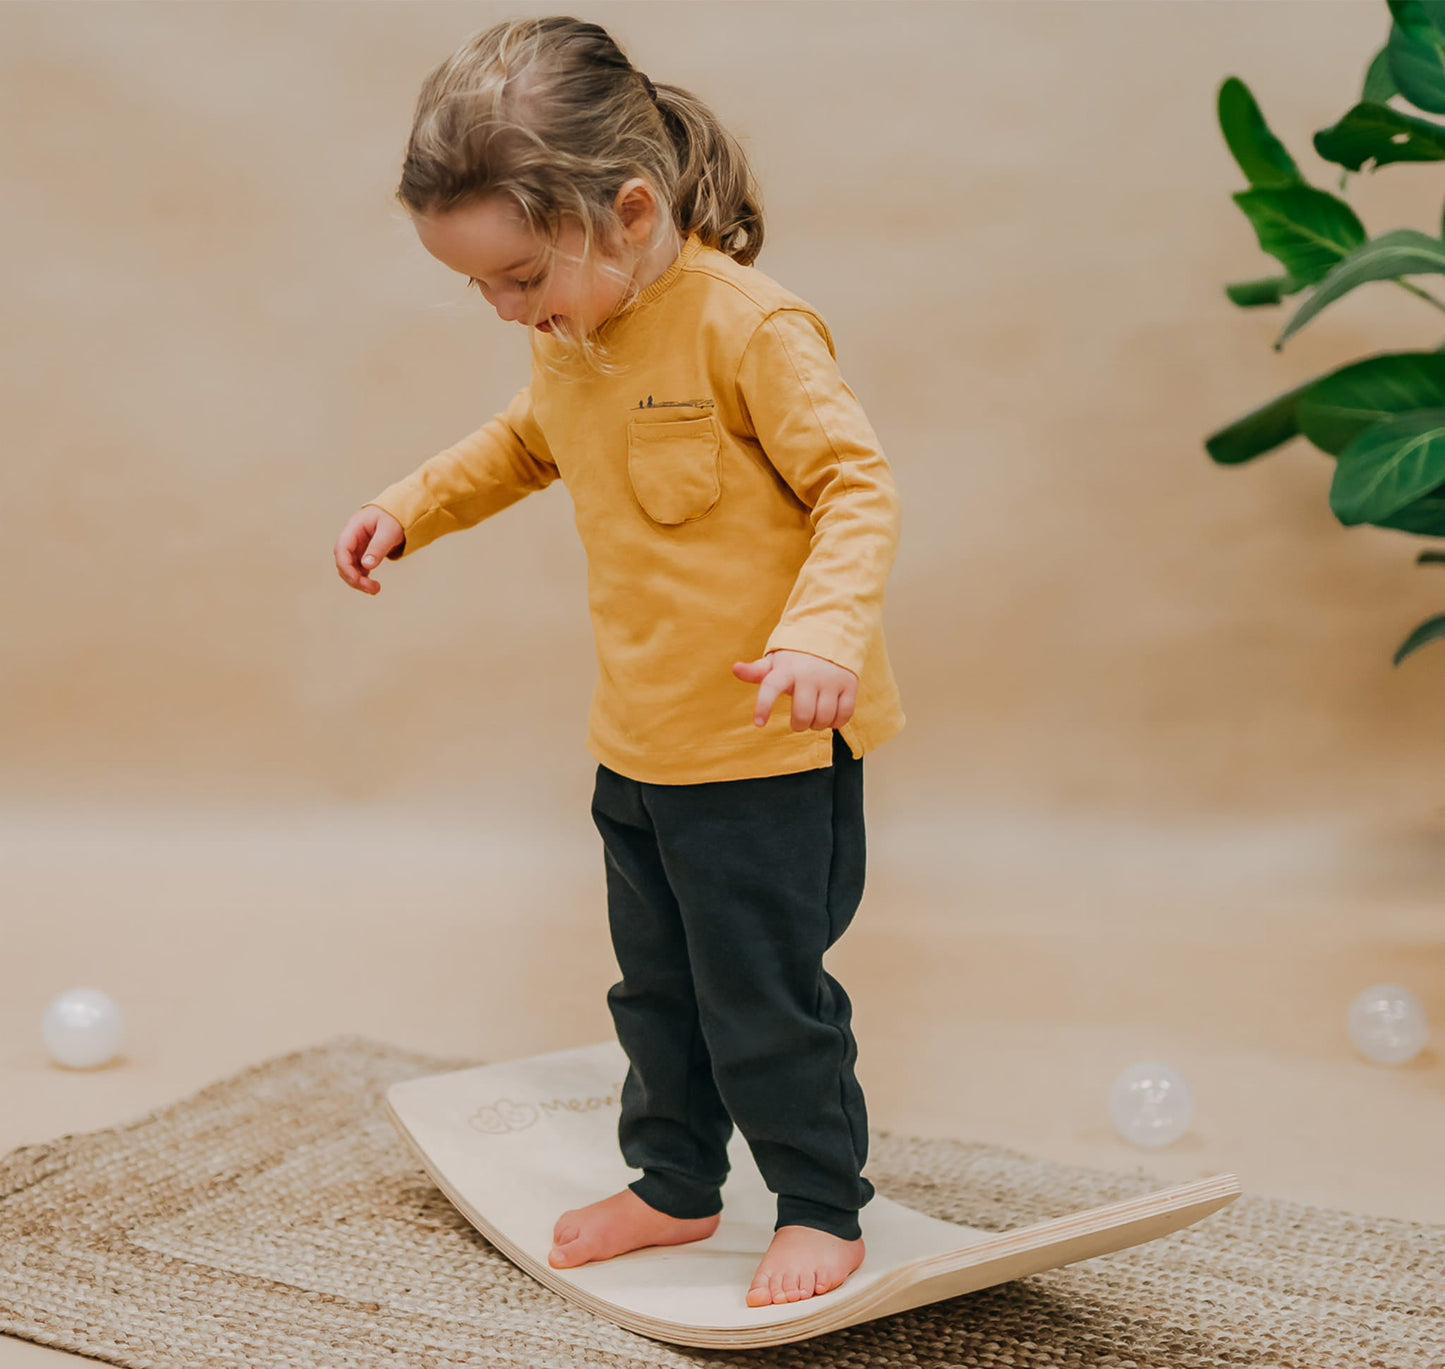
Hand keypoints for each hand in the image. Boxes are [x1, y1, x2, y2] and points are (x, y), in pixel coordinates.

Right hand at [334, 505, 404, 594]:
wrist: (398, 513)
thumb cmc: (393, 518)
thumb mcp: (389, 531)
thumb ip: (378, 547)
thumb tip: (367, 566)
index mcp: (353, 528)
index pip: (341, 550)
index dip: (346, 567)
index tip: (358, 580)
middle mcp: (350, 538)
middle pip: (343, 562)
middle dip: (354, 578)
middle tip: (373, 589)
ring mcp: (355, 546)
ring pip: (348, 568)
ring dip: (358, 581)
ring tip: (375, 589)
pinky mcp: (361, 553)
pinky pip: (356, 568)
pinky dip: (362, 578)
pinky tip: (373, 584)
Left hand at [732, 650, 857, 730]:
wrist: (830, 636)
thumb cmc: (796, 658)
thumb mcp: (775, 662)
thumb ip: (756, 671)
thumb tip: (735, 668)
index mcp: (786, 669)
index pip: (770, 687)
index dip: (763, 706)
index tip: (759, 723)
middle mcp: (808, 674)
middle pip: (802, 714)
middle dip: (799, 724)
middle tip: (798, 721)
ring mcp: (831, 680)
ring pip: (823, 718)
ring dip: (817, 725)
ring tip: (814, 718)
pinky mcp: (849, 685)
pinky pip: (843, 715)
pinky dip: (836, 723)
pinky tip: (830, 717)